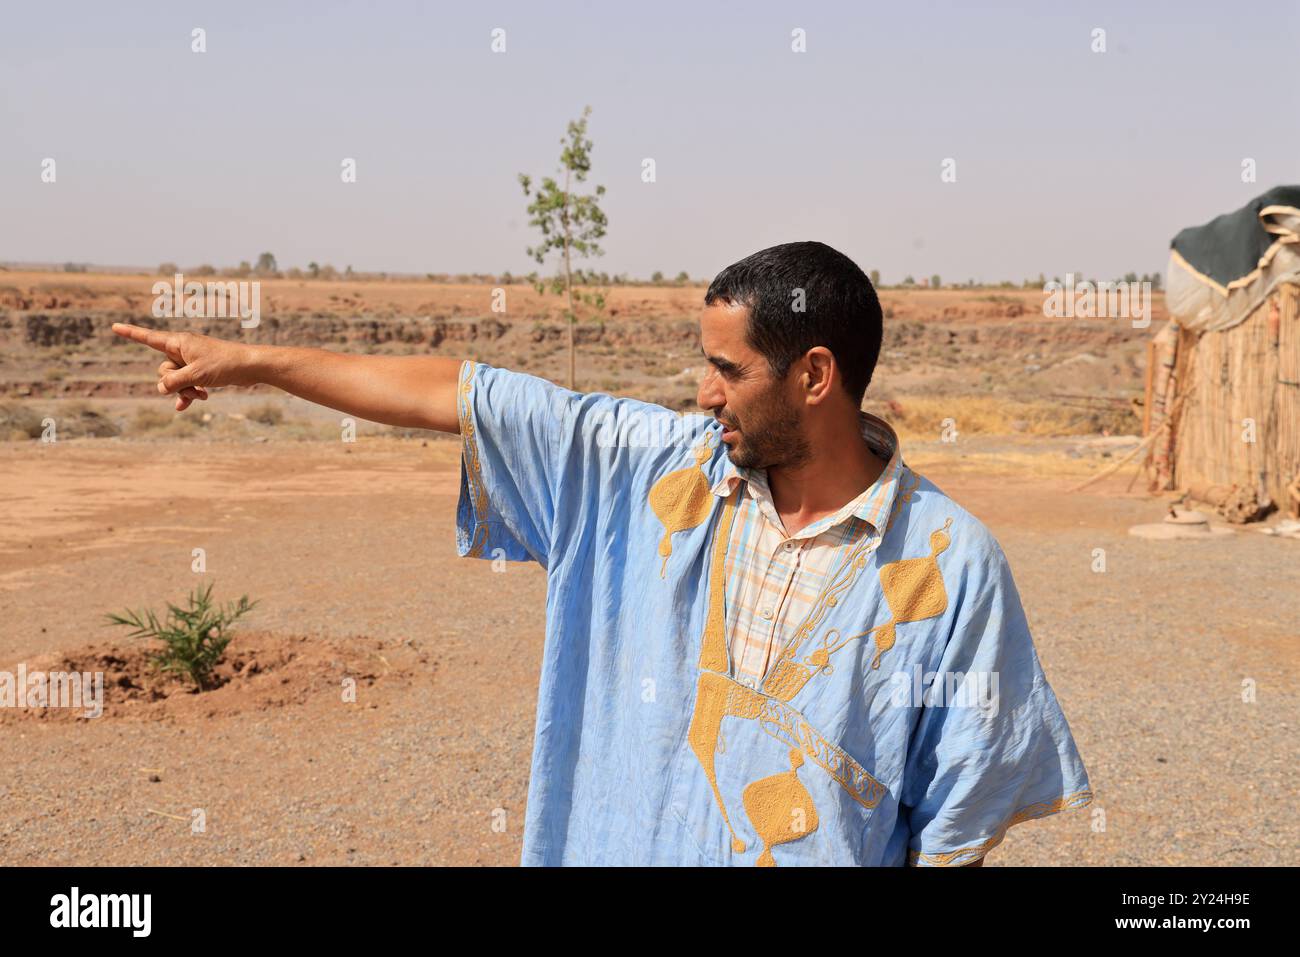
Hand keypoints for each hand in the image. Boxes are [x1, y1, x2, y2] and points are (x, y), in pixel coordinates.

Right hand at [111, 323, 259, 410]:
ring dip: (185, 391)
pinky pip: (186, 385)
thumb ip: (174, 382)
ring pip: (175, 380)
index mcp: (179, 343)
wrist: (250, 367)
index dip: (131, 333)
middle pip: (163, 370)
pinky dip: (188, 394)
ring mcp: (192, 361)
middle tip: (193, 389)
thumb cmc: (225, 365)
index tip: (114, 326)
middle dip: (173, 383)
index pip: (149, 338)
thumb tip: (160, 388)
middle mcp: (183, 350)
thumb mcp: (196, 375)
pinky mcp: (201, 372)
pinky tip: (187, 406)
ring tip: (201, 396)